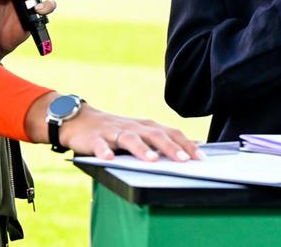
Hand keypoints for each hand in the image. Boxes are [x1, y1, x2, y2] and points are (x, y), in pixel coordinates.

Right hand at [25, 96, 202, 161]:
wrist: (79, 120)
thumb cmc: (116, 130)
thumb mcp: (142, 132)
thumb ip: (166, 138)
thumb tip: (195, 144)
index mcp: (146, 127)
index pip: (171, 133)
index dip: (186, 144)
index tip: (201, 157)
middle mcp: (133, 127)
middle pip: (155, 135)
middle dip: (170, 147)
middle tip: (184, 160)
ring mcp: (114, 132)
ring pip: (130, 139)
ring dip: (141, 149)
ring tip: (152, 160)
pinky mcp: (94, 138)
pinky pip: (99, 145)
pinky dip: (104, 151)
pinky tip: (108, 158)